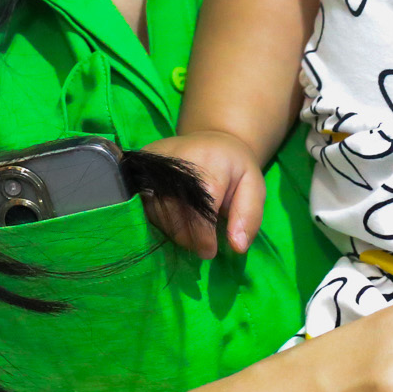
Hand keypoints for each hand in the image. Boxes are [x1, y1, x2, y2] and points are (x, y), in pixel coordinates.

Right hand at [141, 131, 264, 256]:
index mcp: (208, 161)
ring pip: (156, 213)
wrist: (210, 140)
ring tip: (192, 225)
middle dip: (189, 237)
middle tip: (203, 241)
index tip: (210, 251)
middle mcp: (174, 159)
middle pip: (173, 214)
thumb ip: (249, 216)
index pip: (198, 207)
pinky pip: (143, 206)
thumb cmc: (234, 169)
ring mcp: (151, 162)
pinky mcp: (138, 167)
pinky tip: (176, 216)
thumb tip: (237, 247)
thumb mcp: (254, 188)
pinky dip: (160, 219)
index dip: (202, 236)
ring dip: (174, 230)